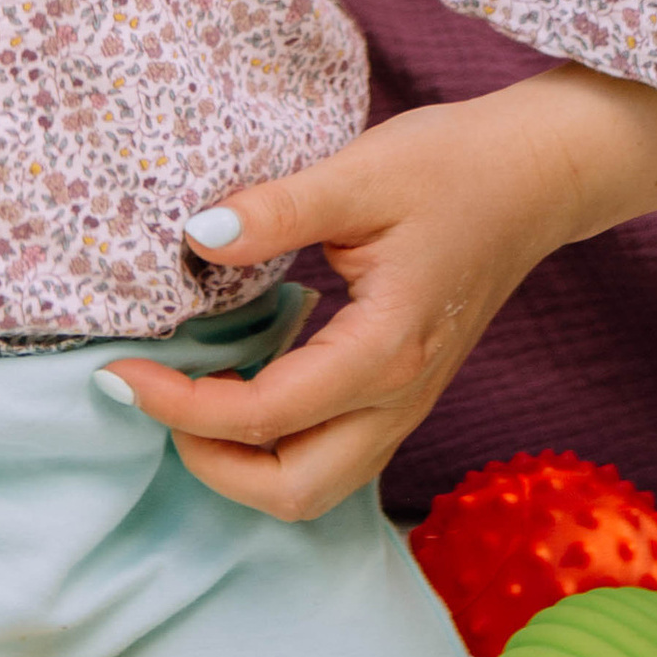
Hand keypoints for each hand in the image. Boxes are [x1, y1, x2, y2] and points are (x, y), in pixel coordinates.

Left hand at [99, 83, 621, 523]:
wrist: (537, 176)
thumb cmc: (455, 166)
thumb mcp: (361, 173)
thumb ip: (276, 210)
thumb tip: (195, 235)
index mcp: (387, 349)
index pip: (264, 415)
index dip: (179, 405)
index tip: (119, 371)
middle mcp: (400, 396)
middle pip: (292, 490)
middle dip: (208, 463)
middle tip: (150, 398)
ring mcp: (407, 403)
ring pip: (315, 485)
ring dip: (240, 464)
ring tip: (185, 399)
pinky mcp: (404, 392)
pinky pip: (332, 453)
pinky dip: (273, 443)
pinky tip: (238, 381)